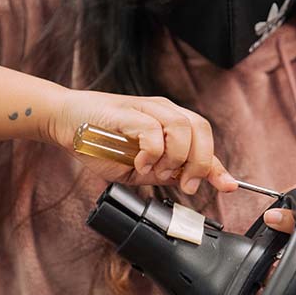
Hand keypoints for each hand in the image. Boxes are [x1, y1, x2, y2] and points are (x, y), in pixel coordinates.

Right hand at [48, 88, 237, 194]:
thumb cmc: (101, 143)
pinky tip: (139, 163)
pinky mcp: (128, 112)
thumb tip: (193, 181)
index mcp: (170, 123)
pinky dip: (151, 153)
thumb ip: (168, 171)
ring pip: (182, 128)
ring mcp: (146, 109)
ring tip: (155, 172)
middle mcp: (163, 111)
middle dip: (199, 162)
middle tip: (184, 184)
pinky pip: (152, 130)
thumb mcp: (140, 167)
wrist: (67, 123)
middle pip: (200, 129)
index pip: (204, 139)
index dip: (217, 164)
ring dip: (174, 158)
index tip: (228, 185)